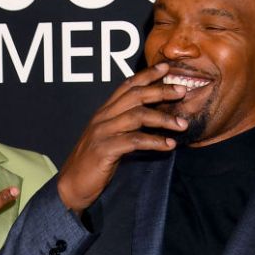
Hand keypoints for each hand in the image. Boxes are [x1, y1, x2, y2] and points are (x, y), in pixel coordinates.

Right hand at [57, 63, 187, 214]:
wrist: (72, 186)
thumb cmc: (93, 164)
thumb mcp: (109, 139)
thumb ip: (125, 127)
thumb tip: (152, 120)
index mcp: (104, 113)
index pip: (126, 86)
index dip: (147, 75)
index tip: (166, 67)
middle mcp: (102, 118)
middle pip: (135, 96)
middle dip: (160, 91)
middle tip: (182, 91)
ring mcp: (102, 132)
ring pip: (138, 116)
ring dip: (163, 119)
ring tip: (182, 125)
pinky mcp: (105, 150)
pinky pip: (134, 141)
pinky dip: (154, 141)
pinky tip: (169, 145)